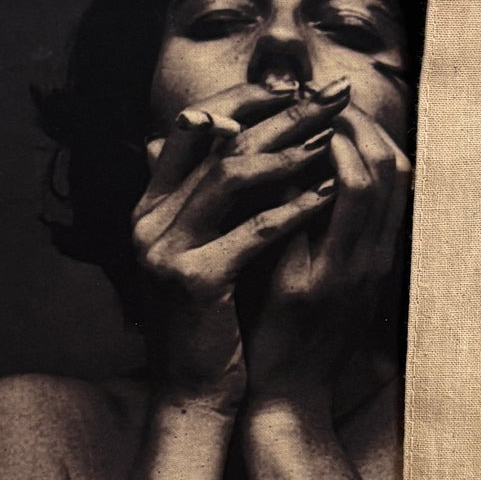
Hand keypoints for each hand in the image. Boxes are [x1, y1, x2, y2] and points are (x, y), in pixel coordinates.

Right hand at [132, 81, 347, 408]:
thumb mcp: (200, 249)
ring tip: (332, 137)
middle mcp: (148, 222)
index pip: (192, 129)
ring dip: (288, 152)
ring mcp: (165, 251)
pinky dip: (294, 210)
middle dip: (280, 115)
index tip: (296, 87)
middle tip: (330, 95)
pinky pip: (252, 232)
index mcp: (148, 208)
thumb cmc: (208, 319)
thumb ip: (208, 197)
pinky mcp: (194, 282)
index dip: (244, 100)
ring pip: (231, 177)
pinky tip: (329, 195)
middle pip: (218, 145)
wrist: (192, 392)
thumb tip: (232, 133)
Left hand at [242, 101, 411, 408]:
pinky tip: (301, 150)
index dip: (371, 132)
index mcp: (374, 254)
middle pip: (396, 166)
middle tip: (323, 95)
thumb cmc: (282, 335)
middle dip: (363, 122)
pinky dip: (329, 167)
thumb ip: (303, 226)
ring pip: (379, 178)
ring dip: (349, 133)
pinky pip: (344, 207)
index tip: (333, 106)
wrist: (281, 397)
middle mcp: (377, 257)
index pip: (394, 175)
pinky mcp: (331, 279)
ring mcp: (360, 268)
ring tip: (313, 109)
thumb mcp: (300, 271)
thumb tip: (285, 173)